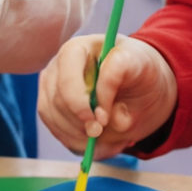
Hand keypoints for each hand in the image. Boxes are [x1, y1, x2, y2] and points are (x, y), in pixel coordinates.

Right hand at [39, 35, 178, 160]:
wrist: (138, 86)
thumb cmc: (139, 73)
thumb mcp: (141, 69)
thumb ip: (119, 80)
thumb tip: (105, 116)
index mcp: (81, 48)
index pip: (69, 74)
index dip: (81, 102)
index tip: (102, 121)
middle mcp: (59, 63)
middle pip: (57, 98)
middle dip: (80, 123)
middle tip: (101, 135)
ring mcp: (51, 83)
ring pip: (52, 113)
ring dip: (76, 134)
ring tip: (103, 141)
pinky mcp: (49, 103)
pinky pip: (53, 126)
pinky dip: (72, 140)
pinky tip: (93, 142)